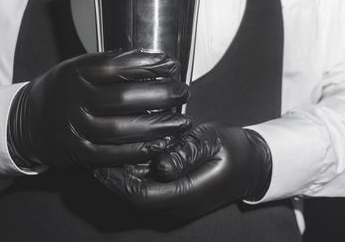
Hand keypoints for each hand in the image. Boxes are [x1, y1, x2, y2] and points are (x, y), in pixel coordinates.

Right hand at [7, 50, 191, 168]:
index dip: (148, 65)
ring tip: (181, 121)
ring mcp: (75, 128)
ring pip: (122, 129)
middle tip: (183, 92)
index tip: (171, 65)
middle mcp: (74, 100)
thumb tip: (151, 59)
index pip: (117, 67)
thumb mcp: (77, 68)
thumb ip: (109, 64)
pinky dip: (141, 149)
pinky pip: (114, 154)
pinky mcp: (79, 153)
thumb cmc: (62, 91)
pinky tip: (162, 142)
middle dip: (160, 95)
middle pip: (124, 98)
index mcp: (75, 73)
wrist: (28, 121)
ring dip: (158, 126)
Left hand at [94, 122, 271, 219]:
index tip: (100, 162)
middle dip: (112, 178)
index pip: (142, 194)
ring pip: (139, 194)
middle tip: (94, 154)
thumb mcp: (212, 141)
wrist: (250, 163)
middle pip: (135, 197)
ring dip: (120, 176)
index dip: (118, 180)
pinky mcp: (174, 195)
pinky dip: (132, 174)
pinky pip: (147, 188)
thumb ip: (187, 152)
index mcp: (187, 193)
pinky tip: (123, 155)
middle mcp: (178, 204)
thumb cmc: (232, 149)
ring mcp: (176, 202)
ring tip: (103, 152)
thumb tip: (163, 165)